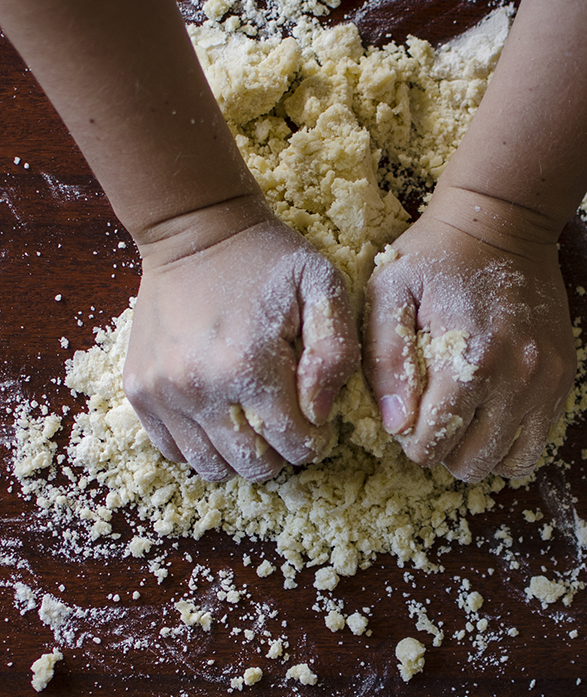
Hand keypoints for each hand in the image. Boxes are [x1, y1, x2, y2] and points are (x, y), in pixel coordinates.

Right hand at [123, 196, 359, 481]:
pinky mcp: (139, 391)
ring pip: (211, 467)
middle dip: (280, 454)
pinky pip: (173, 451)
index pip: (295, 444)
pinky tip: (219, 419)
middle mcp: (199, 387)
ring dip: (240, 457)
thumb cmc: (267, 259)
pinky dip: (201, 447)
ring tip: (253, 424)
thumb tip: (319, 413)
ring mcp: (162, 393)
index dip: (315, 440)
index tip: (316, 420)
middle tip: (287, 423)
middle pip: (253, 466)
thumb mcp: (323, 287)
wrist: (195, 229)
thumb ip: (336, 353)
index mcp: (249, 365)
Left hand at [363, 188, 575, 482]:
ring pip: (510, 463)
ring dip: (479, 452)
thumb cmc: (435, 256)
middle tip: (432, 415)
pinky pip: (537, 441)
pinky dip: (510, 440)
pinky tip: (489, 412)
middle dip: (443, 450)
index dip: (409, 439)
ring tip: (462, 418)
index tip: (407, 412)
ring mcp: (546, 381)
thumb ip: (386, 362)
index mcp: (469, 361)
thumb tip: (397, 425)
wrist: (503, 221)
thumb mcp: (389, 293)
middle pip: (471, 463)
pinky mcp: (562, 378)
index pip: (432, 445)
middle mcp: (516, 379)